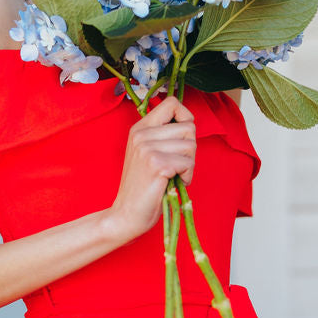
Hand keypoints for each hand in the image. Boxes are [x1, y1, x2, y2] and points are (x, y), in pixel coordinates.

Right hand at [105, 94, 195, 244]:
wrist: (126, 214)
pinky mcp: (156, 164)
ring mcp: (147, 148)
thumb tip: (189, 123)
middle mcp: (142, 134)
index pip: (172, 103)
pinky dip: (187, 176)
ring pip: (191, 145)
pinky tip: (173, 183)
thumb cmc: (143, 187)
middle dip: (190, 149)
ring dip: (189, 164)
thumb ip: (162, 136)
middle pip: (189, 127)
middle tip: (176, 165)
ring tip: (173, 175)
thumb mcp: (147, 153)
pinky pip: (188, 163)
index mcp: (139, 128)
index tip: (182, 137)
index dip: (185, 117)